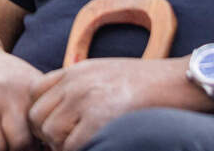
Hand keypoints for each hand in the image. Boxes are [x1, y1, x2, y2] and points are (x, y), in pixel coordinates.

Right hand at [0, 46, 44, 150]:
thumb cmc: (8, 82)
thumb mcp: (32, 84)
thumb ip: (46, 110)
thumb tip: (55, 145)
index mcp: (29, 87)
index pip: (43, 128)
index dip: (41, 143)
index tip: (37, 141)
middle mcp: (5, 92)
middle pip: (19, 142)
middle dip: (18, 150)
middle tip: (15, 145)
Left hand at [28, 57, 209, 150]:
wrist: (177, 82)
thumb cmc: (147, 83)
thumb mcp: (105, 73)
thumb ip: (80, 86)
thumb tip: (63, 112)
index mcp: (75, 70)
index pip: (35, 93)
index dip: (41, 114)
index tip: (55, 127)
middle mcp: (75, 82)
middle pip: (37, 116)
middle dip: (47, 135)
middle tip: (67, 144)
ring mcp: (84, 100)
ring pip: (51, 133)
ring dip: (62, 146)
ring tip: (82, 146)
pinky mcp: (98, 119)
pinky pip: (72, 146)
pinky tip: (95, 148)